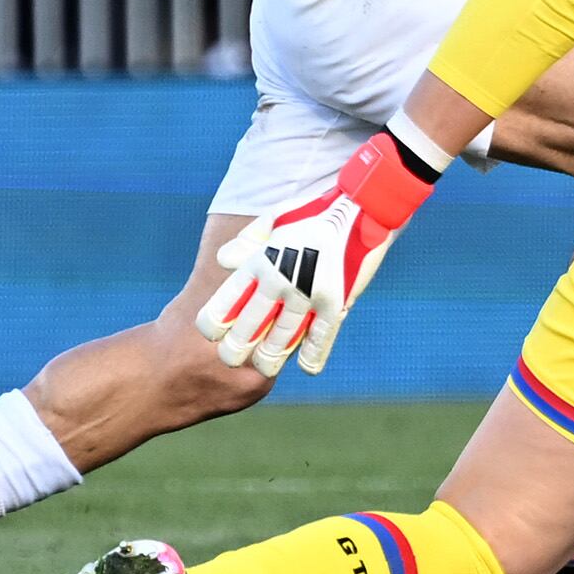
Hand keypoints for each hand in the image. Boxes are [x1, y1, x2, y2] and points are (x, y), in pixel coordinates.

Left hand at [197, 132, 438, 375]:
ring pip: (281, 340)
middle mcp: (280, 281)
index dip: (215, 324)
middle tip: (229, 359)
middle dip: (235, 349)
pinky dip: (313, 356)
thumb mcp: (275, 217)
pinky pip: (321, 338)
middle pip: (249, 328)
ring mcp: (308, 295)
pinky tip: (305, 366)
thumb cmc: (315, 211)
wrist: (361, 206)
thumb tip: (223, 260)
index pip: (227, 303)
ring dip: (269, 358)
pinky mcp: (336, 303)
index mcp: (261, 261)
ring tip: (262, 366)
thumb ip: (247, 241)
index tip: (212, 334)